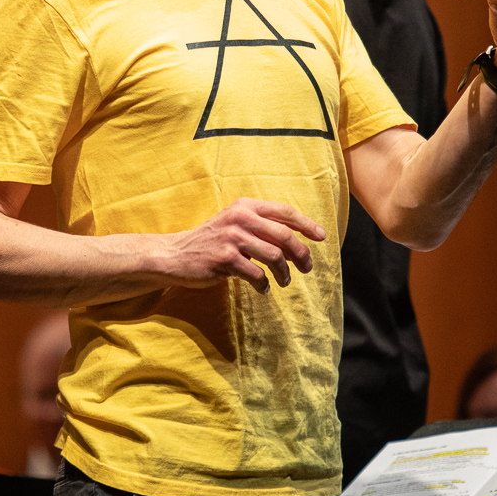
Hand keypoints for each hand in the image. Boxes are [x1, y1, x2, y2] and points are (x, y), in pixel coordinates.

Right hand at [158, 198, 326, 294]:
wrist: (175, 254)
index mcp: (245, 206)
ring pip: (274, 257)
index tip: (321, 237)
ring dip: (284, 273)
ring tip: (284, 281)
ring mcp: (232, 238)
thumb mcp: (234, 224)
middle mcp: (240, 218)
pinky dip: (264, 285)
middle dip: (302, 254)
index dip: (306, 224)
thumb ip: (261, 227)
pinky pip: (257, 274)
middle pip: (284, 236)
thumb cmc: (210, 241)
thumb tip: (296, 242)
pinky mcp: (224, 259)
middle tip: (307, 267)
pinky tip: (263, 289)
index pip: (284, 212)